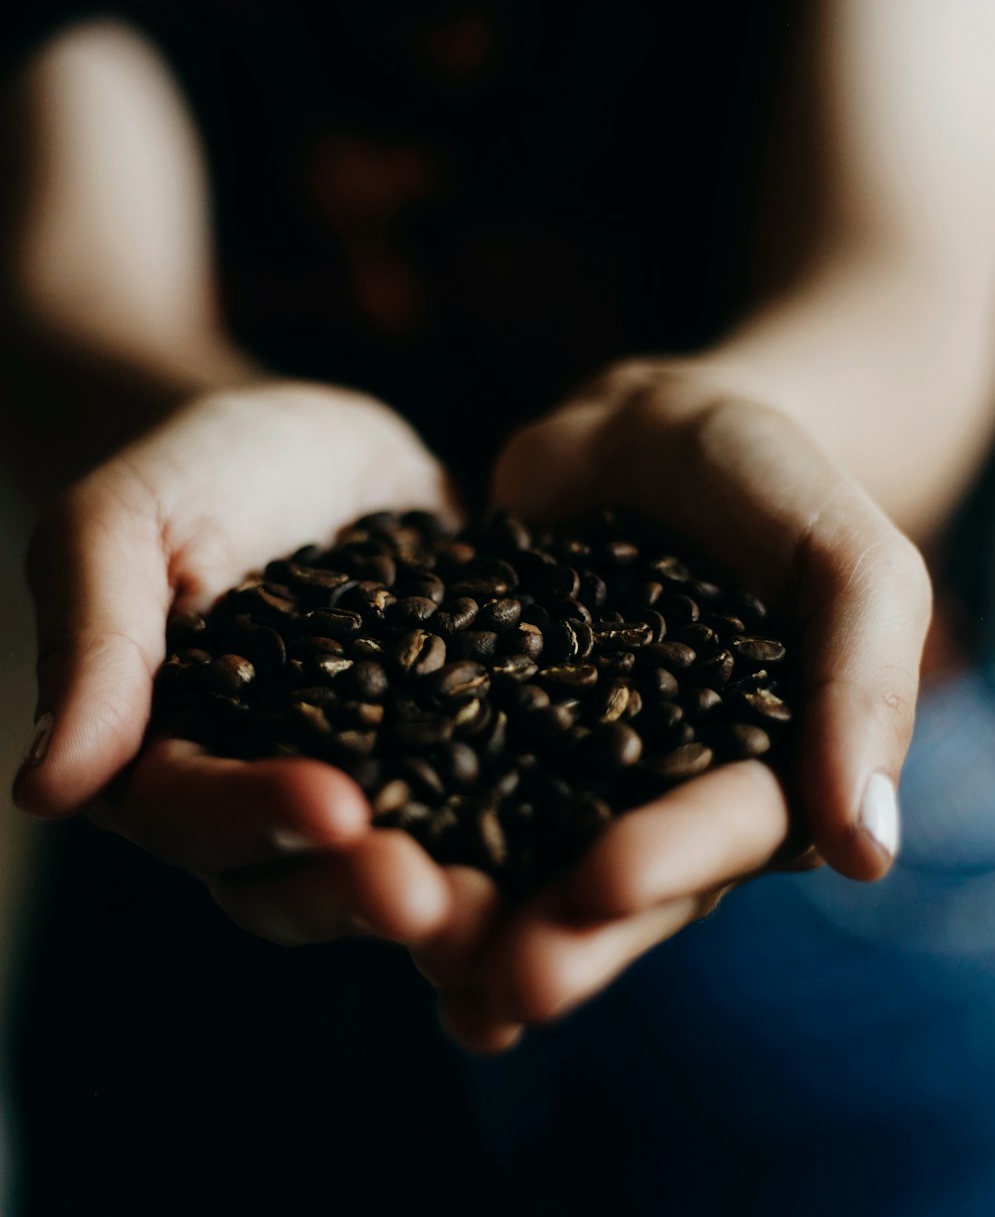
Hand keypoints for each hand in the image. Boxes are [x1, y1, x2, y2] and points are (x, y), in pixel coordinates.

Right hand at [12, 382, 499, 953]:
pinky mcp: (458, 746)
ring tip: (513, 910)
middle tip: (430, 900)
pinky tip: (587, 860)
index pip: (196, 813)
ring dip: (453, 897)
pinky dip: (530, 838)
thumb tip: (44, 794)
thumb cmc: (194, 471)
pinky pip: (492, 802)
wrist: (305, 438)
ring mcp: (373, 780)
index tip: (331, 807)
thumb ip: (92, 647)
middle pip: (302, 877)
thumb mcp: (123, 525)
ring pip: (402, 864)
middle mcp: (269, 794)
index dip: (257, 820)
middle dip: (362, 891)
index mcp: (172, 759)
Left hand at [425, 361, 930, 1050]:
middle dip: (562, 937)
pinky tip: (358, 874)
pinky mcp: (482, 727)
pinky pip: (444, 780)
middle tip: (503, 980)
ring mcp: (562, 768)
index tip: (602, 885)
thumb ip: (863, 686)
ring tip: (422, 950)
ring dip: (477, 914)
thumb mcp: (842, 561)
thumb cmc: (768, 487)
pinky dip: (411, 824)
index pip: (725, 832)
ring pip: (521, 856)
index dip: (670, 862)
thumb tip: (864, 854)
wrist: (649, 432)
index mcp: (758, 775)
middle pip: (615, 885)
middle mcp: (656, 796)